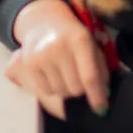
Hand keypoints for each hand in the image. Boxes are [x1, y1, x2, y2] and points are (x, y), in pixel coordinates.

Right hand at [10, 0, 109, 115]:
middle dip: (81, 91)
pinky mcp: (29, 63)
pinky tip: (52, 75)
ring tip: (65, 75)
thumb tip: (103, 95)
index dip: (97, 97)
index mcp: (79, 39)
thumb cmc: (73, 38)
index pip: (89, 76)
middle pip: (75, 88)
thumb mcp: (92, 46)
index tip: (101, 110)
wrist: (44, 23)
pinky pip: (45, 91)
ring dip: (66, 90)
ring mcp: (41, 55)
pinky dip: (52, 89)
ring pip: (60, 92)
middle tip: (80, 82)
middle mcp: (58, 46)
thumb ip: (100, 69)